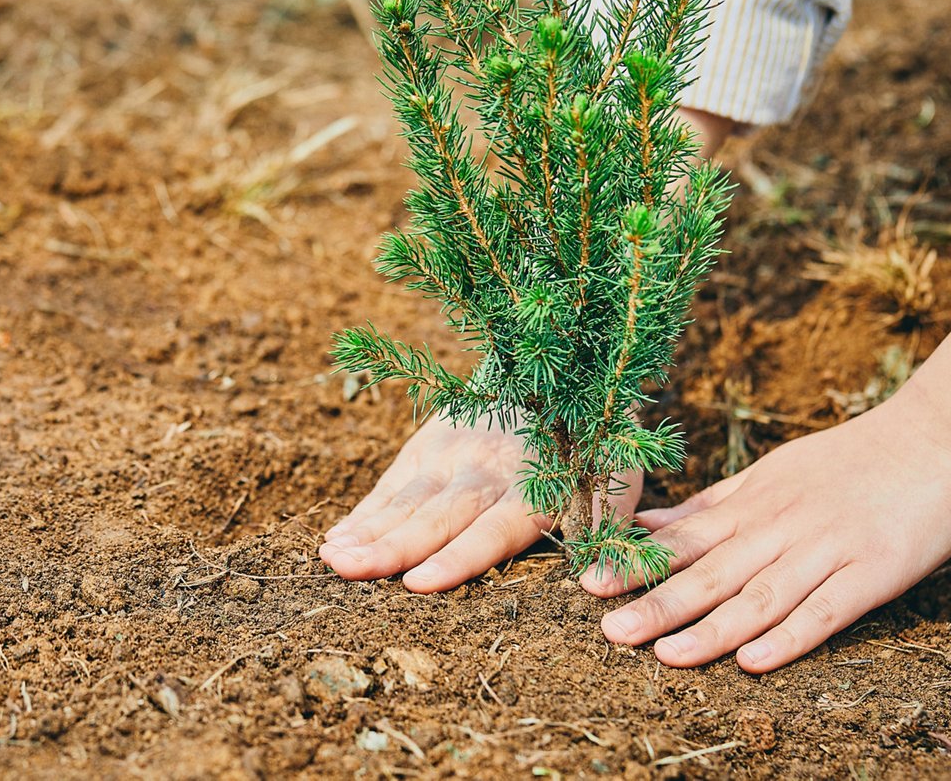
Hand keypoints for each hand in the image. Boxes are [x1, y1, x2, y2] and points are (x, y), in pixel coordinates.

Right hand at [320, 414, 642, 591]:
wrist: (556, 364)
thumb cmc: (593, 442)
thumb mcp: (617, 480)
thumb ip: (609, 531)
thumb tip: (598, 586)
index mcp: (533, 489)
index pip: (492, 530)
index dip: (457, 558)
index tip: (420, 584)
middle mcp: (486, 471)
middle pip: (436, 516)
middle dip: (392, 546)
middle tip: (349, 571)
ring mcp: (452, 454)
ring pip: (406, 499)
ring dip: (368, 530)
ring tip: (332, 557)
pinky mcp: (428, 444)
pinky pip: (392, 483)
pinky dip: (364, 511)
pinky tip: (336, 538)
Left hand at [580, 388, 950, 672]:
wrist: (940, 435)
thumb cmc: (850, 458)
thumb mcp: (772, 472)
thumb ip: (712, 504)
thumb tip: (647, 522)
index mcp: (754, 503)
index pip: (685, 538)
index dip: (637, 564)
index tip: (590, 584)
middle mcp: (782, 526)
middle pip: (712, 572)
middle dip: (658, 603)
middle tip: (610, 631)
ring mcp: (827, 548)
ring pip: (760, 595)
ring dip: (711, 628)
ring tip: (665, 655)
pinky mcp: (875, 570)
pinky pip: (827, 610)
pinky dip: (790, 636)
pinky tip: (755, 660)